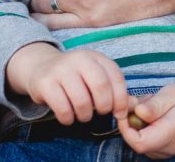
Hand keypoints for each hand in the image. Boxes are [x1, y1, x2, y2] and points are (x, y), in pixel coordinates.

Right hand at [6, 43, 128, 125]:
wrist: (41, 68)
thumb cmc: (75, 77)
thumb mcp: (94, 76)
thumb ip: (114, 89)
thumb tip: (134, 106)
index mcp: (94, 56)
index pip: (115, 76)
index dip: (121, 99)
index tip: (119, 113)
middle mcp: (78, 58)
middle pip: (100, 86)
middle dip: (104, 106)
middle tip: (99, 112)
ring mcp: (61, 69)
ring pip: (82, 101)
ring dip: (85, 116)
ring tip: (81, 114)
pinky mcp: (45, 83)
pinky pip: (63, 109)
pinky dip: (68, 119)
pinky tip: (67, 115)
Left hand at [118, 76, 174, 158]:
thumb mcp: (173, 93)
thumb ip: (155, 105)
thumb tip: (137, 112)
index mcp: (171, 133)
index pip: (139, 143)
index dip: (125, 128)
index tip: (125, 108)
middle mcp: (167, 148)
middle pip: (135, 143)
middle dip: (130, 121)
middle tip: (138, 101)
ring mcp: (165, 152)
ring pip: (138, 141)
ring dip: (136, 123)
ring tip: (150, 105)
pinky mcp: (162, 149)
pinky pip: (144, 140)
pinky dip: (142, 126)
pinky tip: (152, 113)